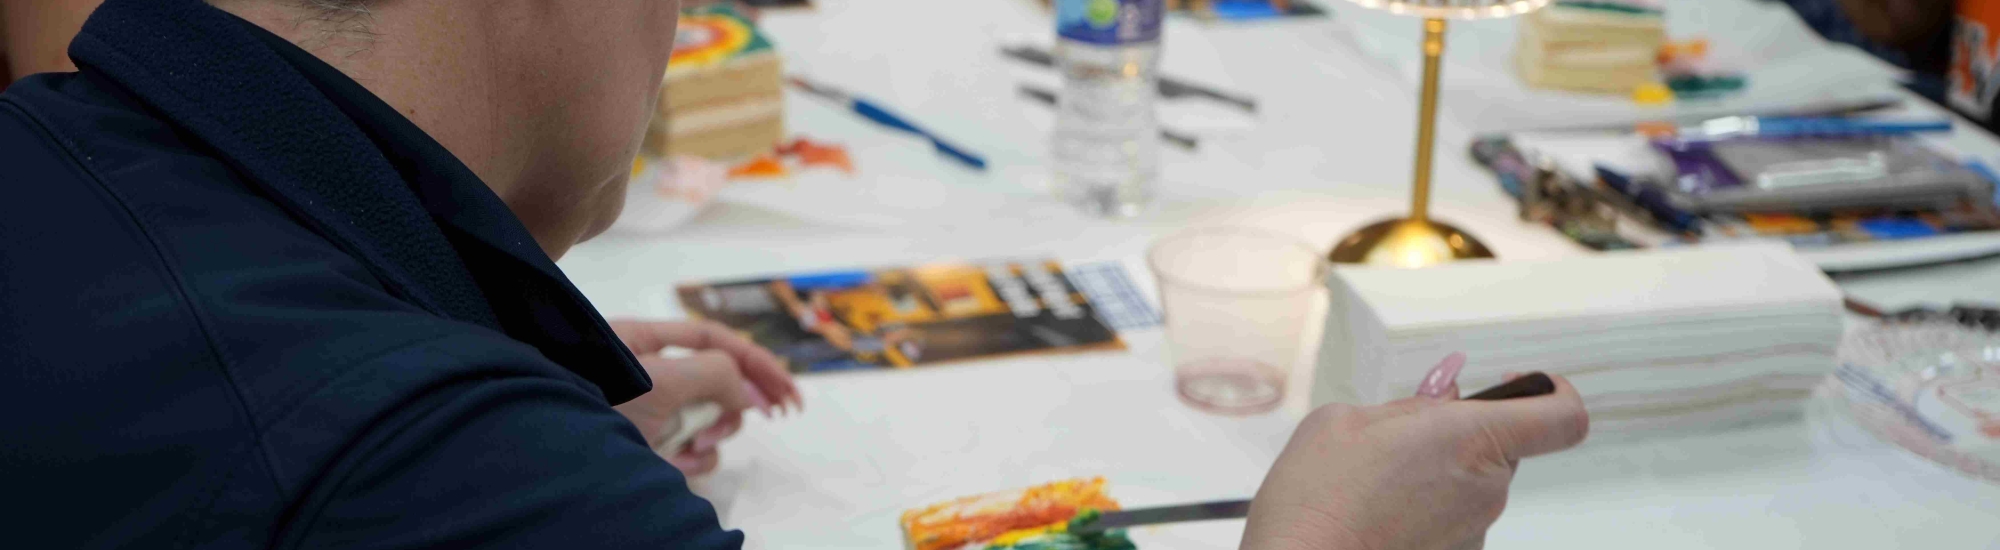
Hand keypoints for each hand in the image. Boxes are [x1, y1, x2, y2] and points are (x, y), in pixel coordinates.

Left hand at [608, 319, 801, 475]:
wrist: (548, 452)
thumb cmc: (595, 403)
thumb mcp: (660, 381)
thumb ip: (714, 374)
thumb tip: (749, 390)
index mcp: (644, 341)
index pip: (713, 339)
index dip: (754, 359)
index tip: (786, 385)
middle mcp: (648, 373)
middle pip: (716, 380)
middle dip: (736, 401)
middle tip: (777, 415)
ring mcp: (648, 413)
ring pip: (706, 419)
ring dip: (713, 433)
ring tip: (695, 443)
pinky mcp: (647, 447)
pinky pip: (688, 449)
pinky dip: (694, 458)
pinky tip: (680, 463)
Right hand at [1240, 357, 1588, 549]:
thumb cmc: (1317, 497)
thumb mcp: (1348, 419)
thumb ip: (1408, 406)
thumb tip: (1440, 400)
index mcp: (1471, 437)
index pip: (1562, 417)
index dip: (1553, 394)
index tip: (1530, 384)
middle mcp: (1486, 487)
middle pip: (1501, 446)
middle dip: (1459, 432)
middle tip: (1404, 433)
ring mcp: (1475, 528)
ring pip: (1472, 482)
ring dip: (1437, 471)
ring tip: (1378, 480)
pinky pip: (1453, 517)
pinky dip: (1424, 507)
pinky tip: (1379, 510)